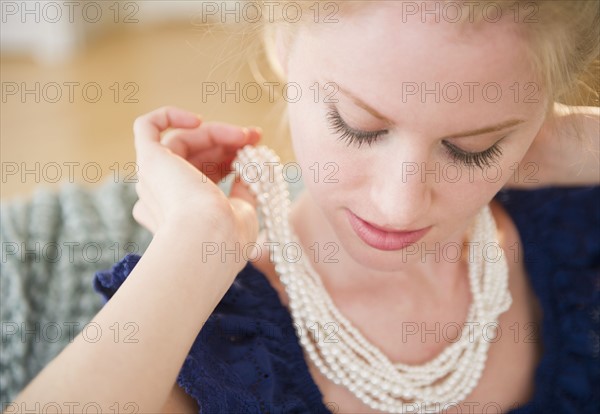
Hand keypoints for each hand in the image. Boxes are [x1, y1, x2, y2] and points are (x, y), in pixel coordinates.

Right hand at [131, 106, 260, 255]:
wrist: (207, 240)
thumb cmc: (228, 236)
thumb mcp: (244, 210)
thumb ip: (246, 189)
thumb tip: (254, 167)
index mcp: (180, 212)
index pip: (204, 174)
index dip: (230, 158)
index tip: (257, 149)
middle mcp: (162, 195)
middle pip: (194, 156)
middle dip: (227, 142)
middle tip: (255, 136)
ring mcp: (153, 178)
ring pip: (182, 141)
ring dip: (216, 133)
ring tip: (245, 135)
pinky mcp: (149, 161)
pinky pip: (147, 127)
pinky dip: (169, 115)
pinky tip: (198, 120)